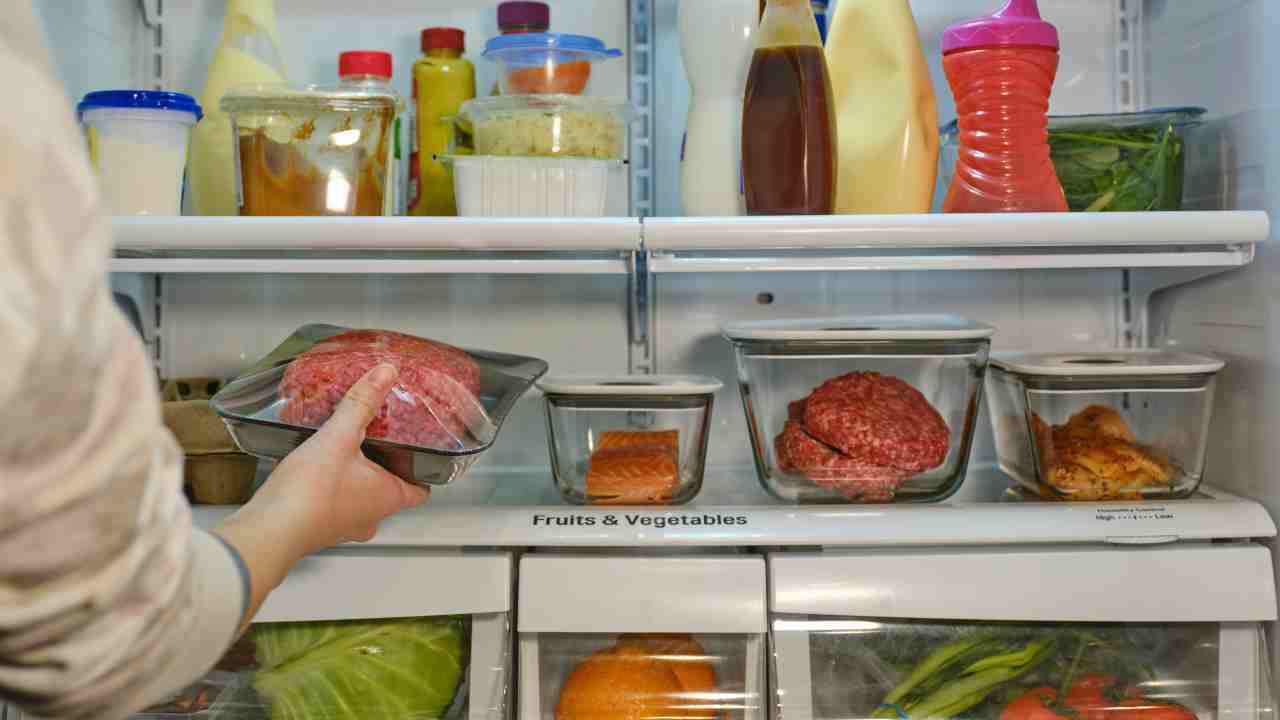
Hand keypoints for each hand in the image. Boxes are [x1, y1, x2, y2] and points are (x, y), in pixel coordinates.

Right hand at [214, 364, 428, 626]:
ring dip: (354, 477)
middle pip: (389, 491)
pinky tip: (312, 466)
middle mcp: (369, 518)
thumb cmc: (310, 493)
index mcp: (388, 499)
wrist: (268, 530)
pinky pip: (330, 503)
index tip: (420, 452)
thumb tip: (386, 374)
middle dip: (384, 466)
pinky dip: (327, 486)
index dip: (423, 471)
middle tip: (378, 440)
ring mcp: (342, 527)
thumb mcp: (339, 437)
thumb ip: (362, 403)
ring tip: (343, 448)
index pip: (421, 490)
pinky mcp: (315, 528)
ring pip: (359, 499)